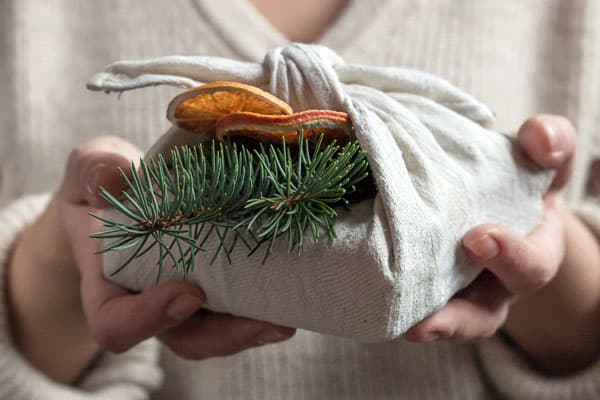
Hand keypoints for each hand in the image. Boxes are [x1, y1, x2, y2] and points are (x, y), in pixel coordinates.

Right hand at [8, 136, 294, 383]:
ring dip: (253, 328)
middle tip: (269, 323)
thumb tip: (116, 177)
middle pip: (183, 337)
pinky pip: (236, 304)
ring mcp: (184, 294)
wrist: (129, 190)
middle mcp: (149, 298)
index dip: (149, 319)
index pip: (116, 322)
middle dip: (225, 336)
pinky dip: (263, 302)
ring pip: (216, 330)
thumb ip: (95, 170)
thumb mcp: (91, 167)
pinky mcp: (214, 282)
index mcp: (109, 281)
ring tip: (289, 317)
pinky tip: (292, 289)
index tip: (189, 293)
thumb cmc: (105, 182)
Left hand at [404, 115, 575, 341]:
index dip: (510, 257)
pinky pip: (411, 305)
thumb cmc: (516, 171)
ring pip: (444, 323)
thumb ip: (549, 141)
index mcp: (529, 251)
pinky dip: (393, 304)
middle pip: (482, 315)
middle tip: (427, 318)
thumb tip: (539, 141)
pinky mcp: (422, 285)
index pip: (532, 266)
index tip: (478, 237)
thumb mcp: (538, 152)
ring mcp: (457, 289)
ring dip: (422, 327)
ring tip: (399, 330)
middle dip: (458, 317)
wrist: (486, 188)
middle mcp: (494, 282)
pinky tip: (366, 297)